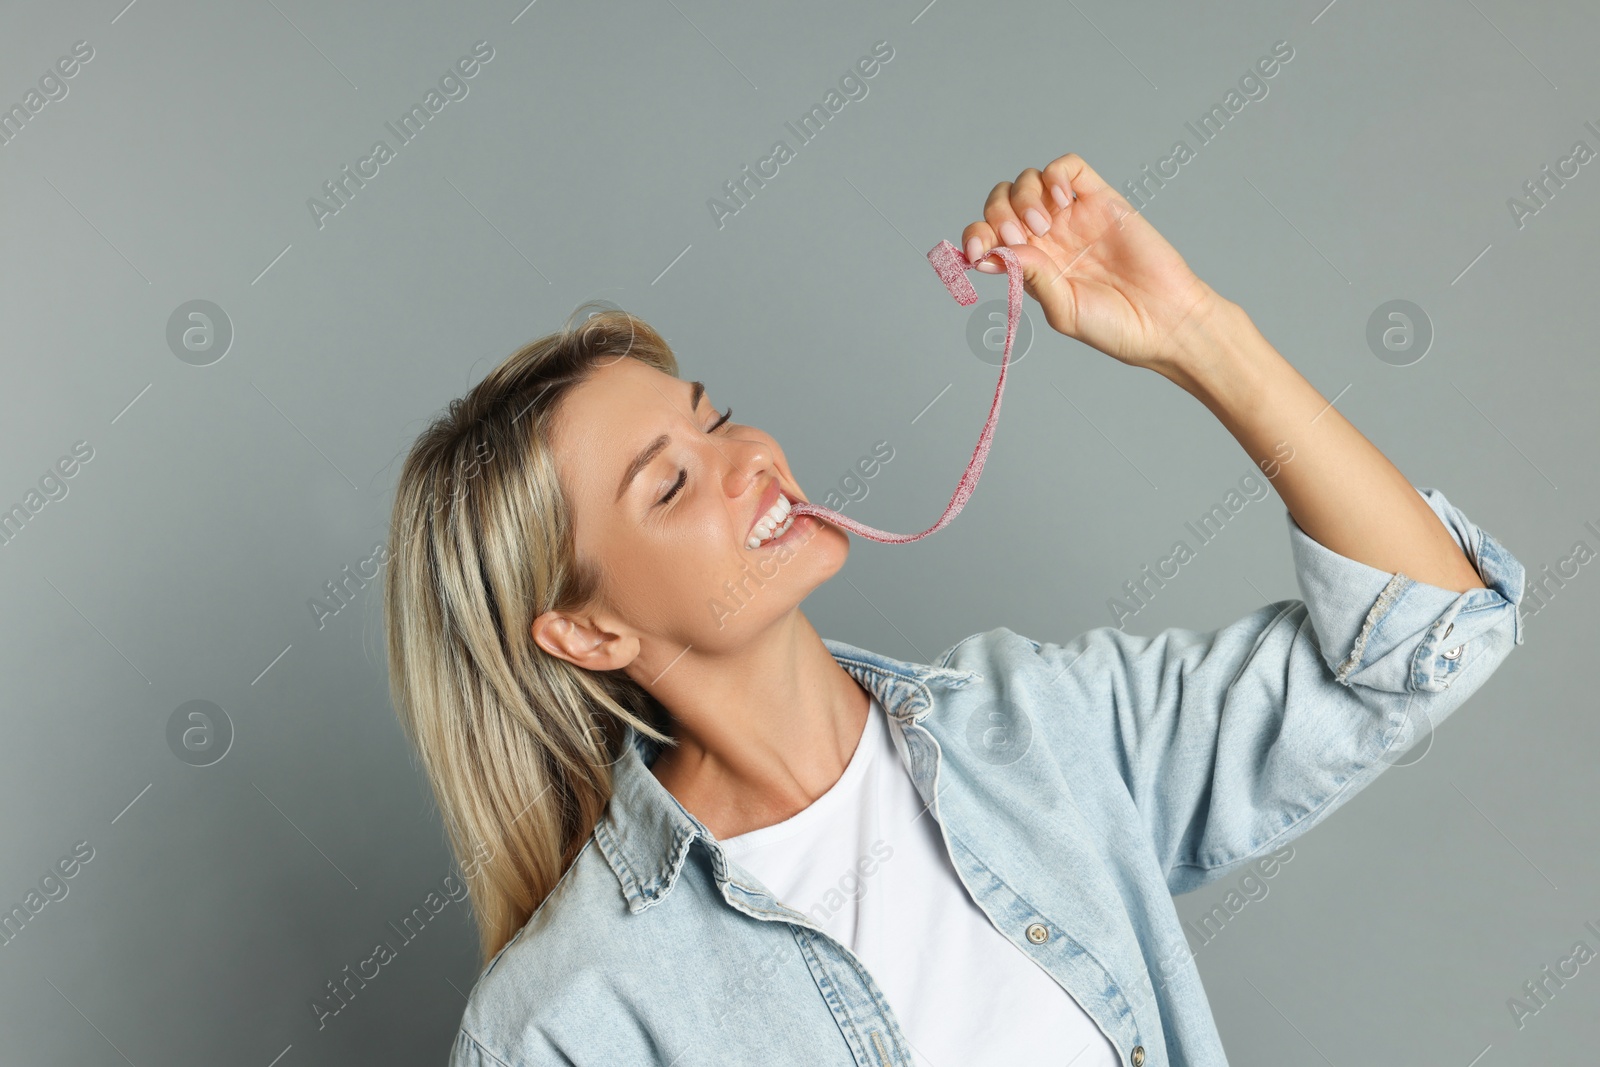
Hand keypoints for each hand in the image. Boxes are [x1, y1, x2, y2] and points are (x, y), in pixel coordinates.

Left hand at [960, 153, 1228, 372]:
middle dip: (998, 214)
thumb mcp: (1063, 310)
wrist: (1166, 319)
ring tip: (1046, 228)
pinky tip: (1063, 200)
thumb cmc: (1116, 326)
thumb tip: (993, 254)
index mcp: (1030, 265)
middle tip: (1020, 238)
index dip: (976, 236)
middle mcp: (1047, 237)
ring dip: (1023, 198)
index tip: (977, 250)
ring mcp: (1073, 216)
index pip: (988, 236)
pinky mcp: (1101, 199)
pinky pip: (1068, 168)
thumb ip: (1031, 278)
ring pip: (1029, 181)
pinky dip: (1055, 175)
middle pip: (1001, 202)